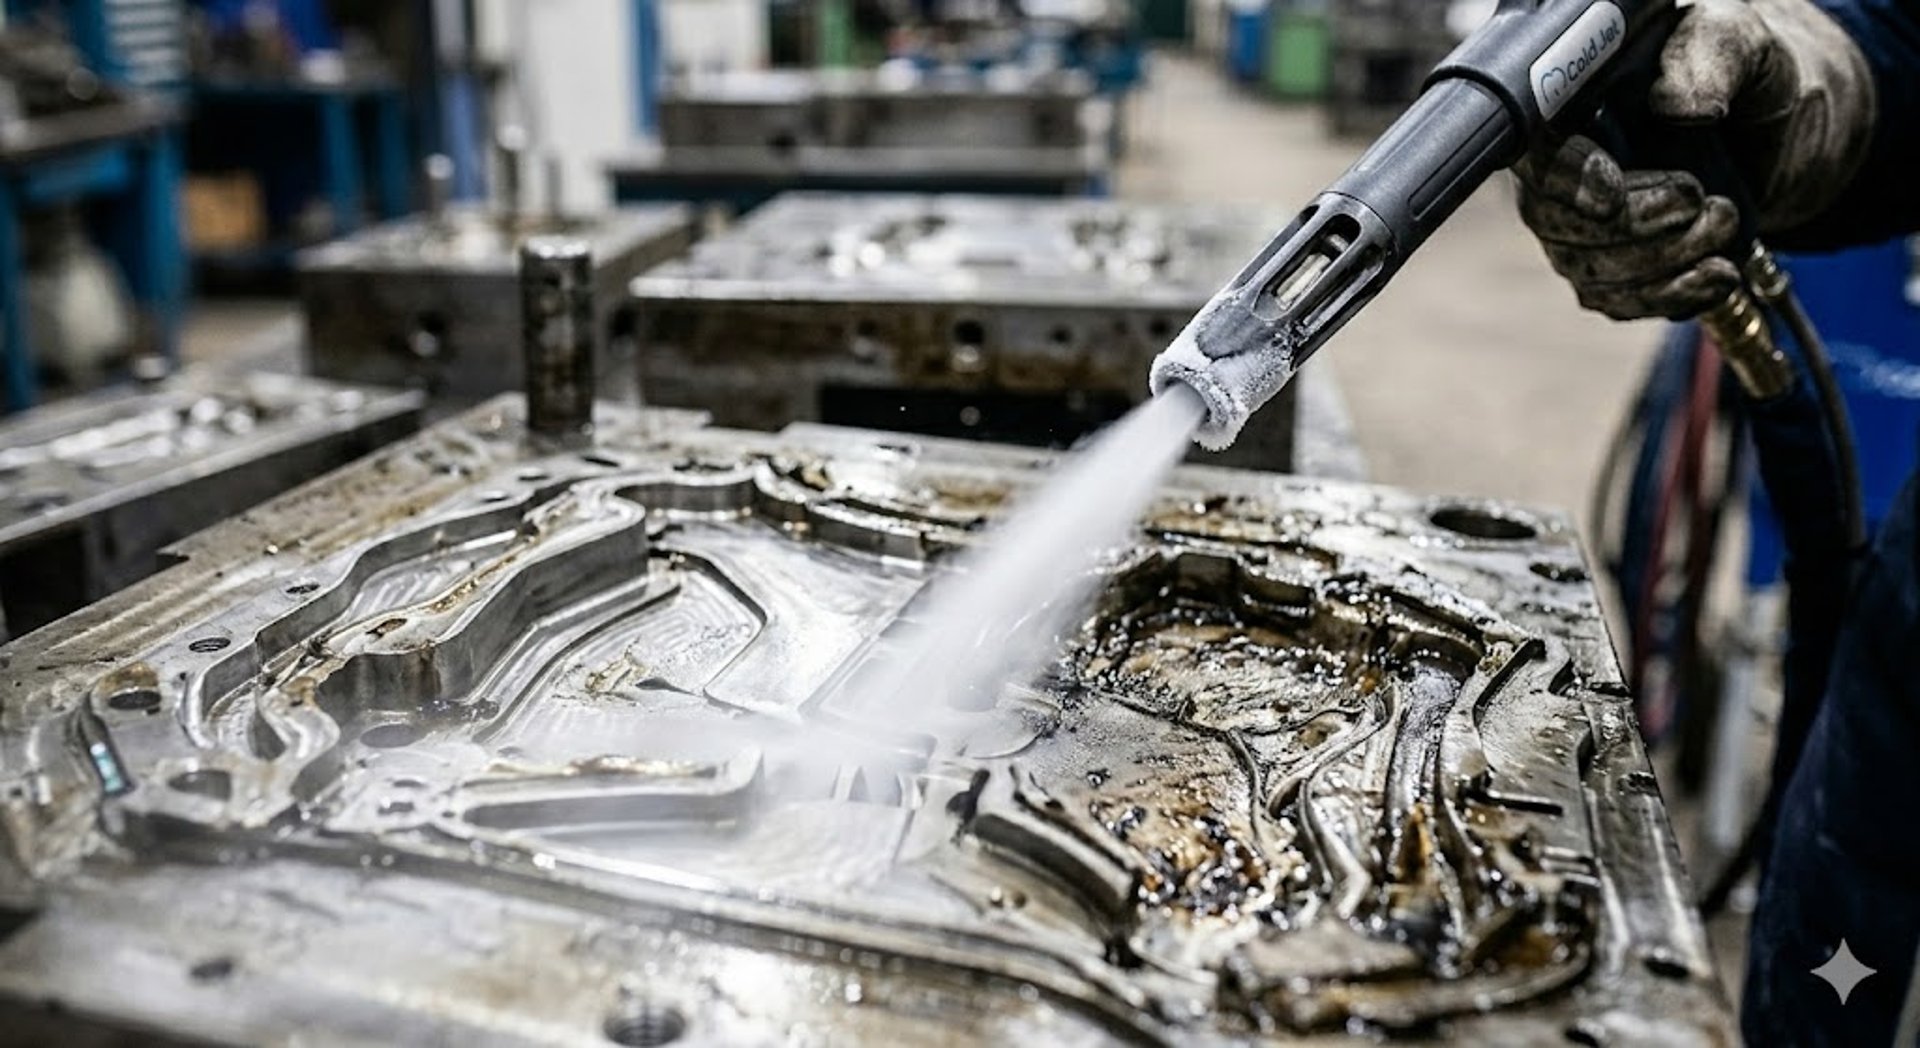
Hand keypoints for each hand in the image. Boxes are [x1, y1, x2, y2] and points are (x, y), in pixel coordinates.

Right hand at [1514, 0, 1875, 320]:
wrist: (1784, 132)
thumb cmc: (1748, 75)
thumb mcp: (1740, 41)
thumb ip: (1707, 56)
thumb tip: (1675, 106)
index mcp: (1574, 104)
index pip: (1538, 151)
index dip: (1566, 179)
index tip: (1612, 195)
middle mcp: (1564, 168)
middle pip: (1556, 222)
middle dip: (1635, 228)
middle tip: (1705, 204)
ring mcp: (1582, 226)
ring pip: (1588, 271)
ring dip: (1663, 265)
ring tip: (1726, 228)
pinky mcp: (1612, 270)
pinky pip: (1618, 302)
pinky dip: (1669, 297)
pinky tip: (1717, 277)